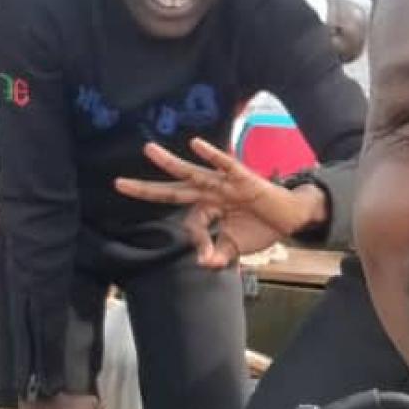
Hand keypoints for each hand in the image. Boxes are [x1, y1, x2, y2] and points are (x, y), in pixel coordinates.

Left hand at [114, 139, 326, 268]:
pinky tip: (195, 144)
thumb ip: (219, 254)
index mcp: (207, 208)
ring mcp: (225, 184)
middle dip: (147, 188)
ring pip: (192, 172)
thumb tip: (204, 264)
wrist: (290, 219)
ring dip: (169, 162)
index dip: (197, 239)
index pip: (190, 222)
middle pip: (174, 189)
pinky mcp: (243, 178)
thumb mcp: (236, 247)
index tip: (208, 255)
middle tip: (119, 184)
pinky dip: (211, 154)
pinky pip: (224, 164)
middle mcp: (210, 193)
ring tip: (148, 151)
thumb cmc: (261, 228)